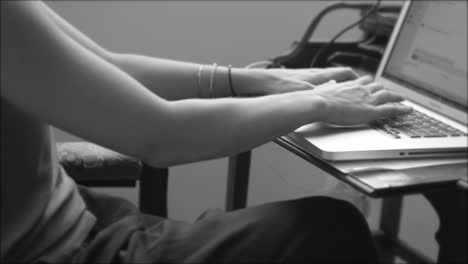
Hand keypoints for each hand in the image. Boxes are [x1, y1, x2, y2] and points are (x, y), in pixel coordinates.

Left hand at [233, 67, 358, 95]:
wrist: (261, 82)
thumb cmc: (279, 86)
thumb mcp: (302, 92)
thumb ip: (318, 94)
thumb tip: (331, 97)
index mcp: (317, 76)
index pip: (343, 72)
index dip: (354, 77)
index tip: (362, 82)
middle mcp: (312, 74)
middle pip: (335, 74)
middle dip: (346, 81)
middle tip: (355, 88)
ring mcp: (305, 77)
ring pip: (325, 79)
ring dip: (333, 85)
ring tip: (338, 94)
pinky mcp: (296, 82)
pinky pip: (315, 84)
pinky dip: (321, 90)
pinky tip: (317, 97)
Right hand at [309, 76, 412, 125]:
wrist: (318, 103)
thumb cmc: (315, 100)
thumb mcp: (321, 93)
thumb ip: (324, 93)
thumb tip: (316, 96)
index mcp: (349, 85)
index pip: (364, 81)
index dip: (370, 83)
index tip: (373, 84)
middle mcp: (361, 89)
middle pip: (378, 86)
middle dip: (385, 89)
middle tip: (391, 91)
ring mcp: (367, 99)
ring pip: (387, 95)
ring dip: (396, 97)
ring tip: (402, 99)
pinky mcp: (371, 110)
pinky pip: (391, 108)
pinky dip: (401, 109)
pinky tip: (408, 110)